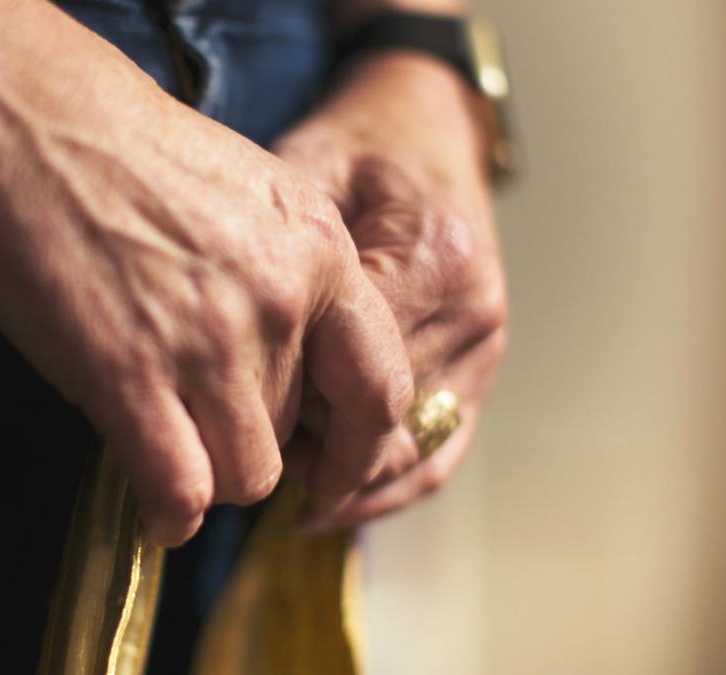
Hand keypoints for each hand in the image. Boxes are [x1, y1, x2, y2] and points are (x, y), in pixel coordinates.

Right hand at [0, 7, 413, 545]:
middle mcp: (281, 303)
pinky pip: (181, 492)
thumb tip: (284, 357)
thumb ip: (285, 274)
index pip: (382, 384)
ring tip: (169, 442)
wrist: (23, 120)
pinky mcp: (132, 379)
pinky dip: (169, 514)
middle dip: (249, 435)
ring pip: (248, 475)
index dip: (360, 446)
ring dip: (211, 474)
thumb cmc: (121, 145)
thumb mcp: (246, 190)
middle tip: (195, 412)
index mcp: (321, 250)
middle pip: (295, 432)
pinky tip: (155, 507)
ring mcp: (209, 344)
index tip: (335, 473)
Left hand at [275, 51, 507, 528]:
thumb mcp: (309, 172)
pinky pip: (444, 448)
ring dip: (353, 481)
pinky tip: (339, 504)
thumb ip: (292, 261)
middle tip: (252, 461)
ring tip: (293, 499)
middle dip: (316, 450)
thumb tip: (248, 361)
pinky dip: (393, 486)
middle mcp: (472, 311)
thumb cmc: (359, 145)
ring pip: (418, 451)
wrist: (429, 125)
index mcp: (431, 260)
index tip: (237, 419)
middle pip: (385, 420)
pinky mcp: (487, 363)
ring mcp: (488, 344)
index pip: (354, 374)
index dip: (290, 408)